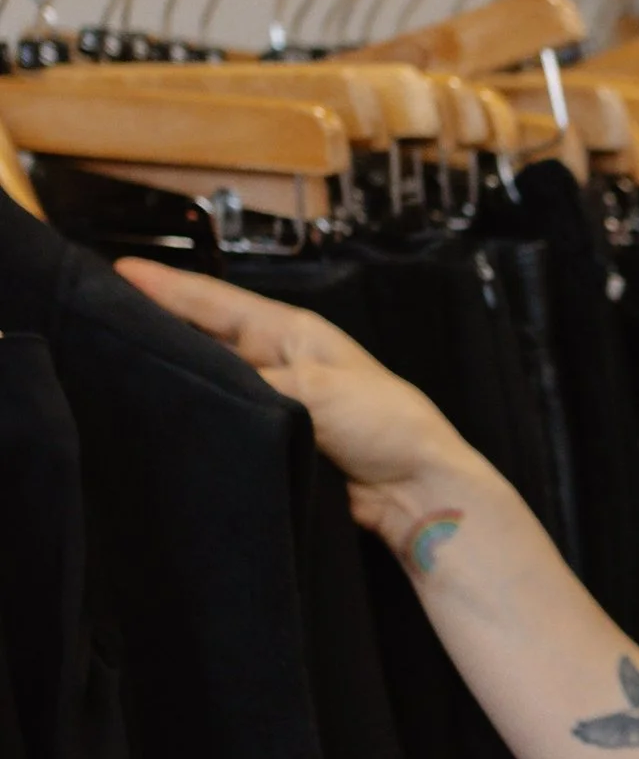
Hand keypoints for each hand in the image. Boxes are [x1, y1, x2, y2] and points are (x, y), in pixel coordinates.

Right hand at [114, 258, 486, 559]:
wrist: (417, 489)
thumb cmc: (385, 425)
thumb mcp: (318, 389)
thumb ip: (256, 383)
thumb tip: (203, 383)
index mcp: (292, 332)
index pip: (217, 303)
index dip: (168, 287)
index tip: (119, 270)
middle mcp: (278, 361)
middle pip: (205, 337)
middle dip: (158, 325)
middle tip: (101, 316)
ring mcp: (274, 402)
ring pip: (211, 380)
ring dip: (175, 374)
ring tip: (115, 362)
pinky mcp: (274, 442)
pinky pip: (225, 422)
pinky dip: (198, 417)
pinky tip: (162, 418)